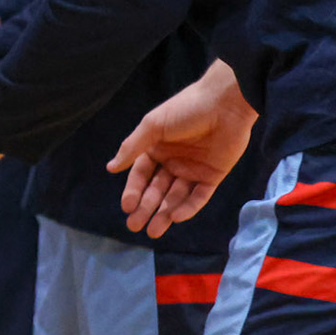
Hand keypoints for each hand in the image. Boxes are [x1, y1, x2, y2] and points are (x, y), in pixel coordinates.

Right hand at [108, 60, 256, 237]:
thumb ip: (133, 147)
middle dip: (146, 208)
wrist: (225, 104)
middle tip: (135, 226)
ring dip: (164, 213)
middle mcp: (172, 161)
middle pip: (156, 190)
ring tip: (153, 230)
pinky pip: (199, 195)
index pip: (140, 174)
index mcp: (156, 148)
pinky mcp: (213, 175)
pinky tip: (176, 216)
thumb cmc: (185, 110)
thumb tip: (111, 168)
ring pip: (176, 196)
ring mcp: (193, 170)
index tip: (127, 207)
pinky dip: (188, 207)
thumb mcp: (153, 125)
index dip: (133, 191)